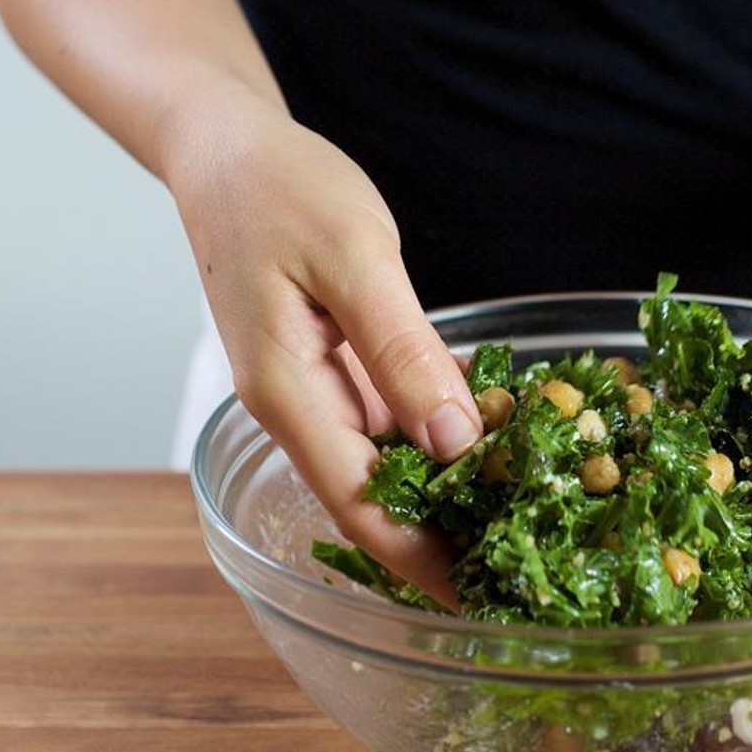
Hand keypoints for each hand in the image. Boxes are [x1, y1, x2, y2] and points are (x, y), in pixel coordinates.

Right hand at [170, 102, 481, 606]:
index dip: (421, 561)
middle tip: (524, 571)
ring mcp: (316, 391)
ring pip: (388, 463)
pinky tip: (498, 444)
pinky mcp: (337, 369)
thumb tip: (456, 441)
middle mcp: (298, 408)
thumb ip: (404, 353)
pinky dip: (442, 436)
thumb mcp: (356, 261)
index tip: (480, 601)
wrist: (226, 150)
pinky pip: (392, 419)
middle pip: (374, 500)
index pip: (357, 507)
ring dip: (448, 493)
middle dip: (444, 539)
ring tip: (525, 521)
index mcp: (286, 395)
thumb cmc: (281, 190)